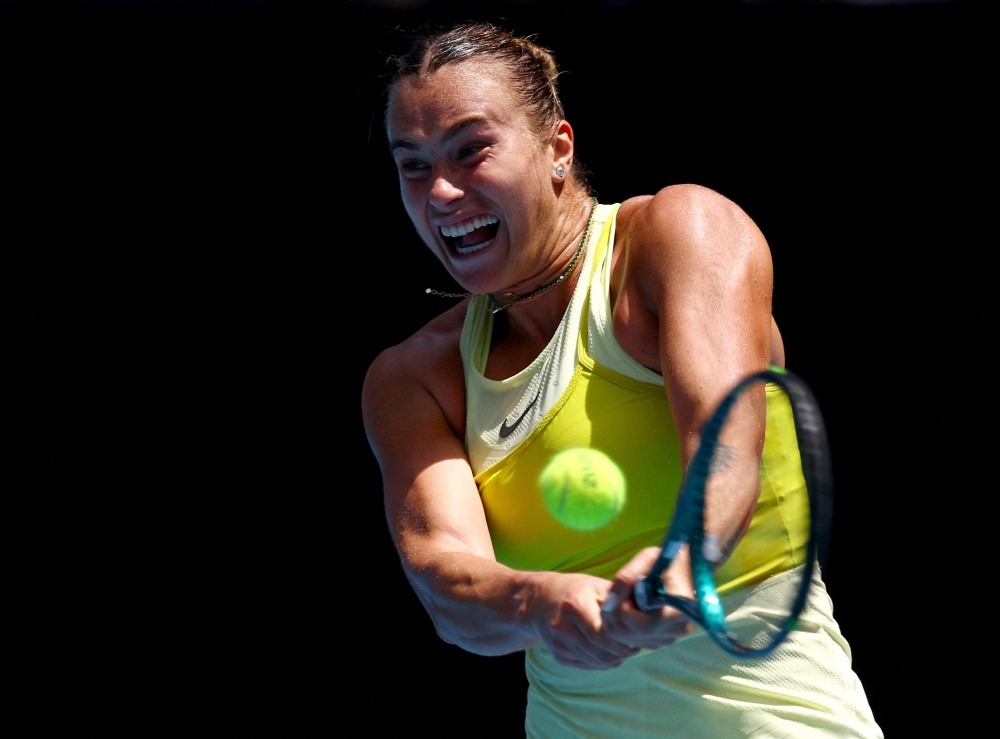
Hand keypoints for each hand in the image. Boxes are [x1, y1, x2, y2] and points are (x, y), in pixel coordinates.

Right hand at [525, 571, 640, 669]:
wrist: (537, 601)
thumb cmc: (572, 589)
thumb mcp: (594, 585)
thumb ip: (618, 599)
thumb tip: (644, 611)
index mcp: (575, 607)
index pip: (605, 634)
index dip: (624, 639)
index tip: (636, 635)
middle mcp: (564, 628)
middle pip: (603, 652)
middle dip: (623, 651)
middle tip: (634, 644)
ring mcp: (559, 645)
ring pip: (598, 662)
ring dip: (616, 658)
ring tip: (623, 646)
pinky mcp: (559, 656)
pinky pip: (589, 665)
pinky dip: (603, 661)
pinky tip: (607, 649)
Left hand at [599, 547, 691, 650]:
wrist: (688, 568)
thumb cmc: (669, 560)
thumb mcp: (648, 559)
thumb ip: (626, 578)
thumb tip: (608, 603)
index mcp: (679, 612)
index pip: (641, 626)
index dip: (623, 609)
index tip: (624, 590)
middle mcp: (676, 630)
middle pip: (628, 633)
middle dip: (614, 612)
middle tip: (619, 592)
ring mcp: (668, 638)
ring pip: (625, 638)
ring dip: (615, 616)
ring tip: (626, 596)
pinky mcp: (659, 641)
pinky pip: (629, 639)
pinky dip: (622, 623)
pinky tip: (631, 606)